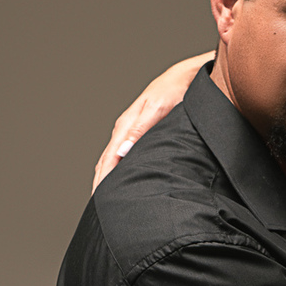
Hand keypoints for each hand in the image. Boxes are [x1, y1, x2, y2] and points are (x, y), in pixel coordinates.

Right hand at [92, 54, 211, 188]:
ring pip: (114, 159)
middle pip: (106, 162)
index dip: (102, 181)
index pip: (108, 159)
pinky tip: (124, 180)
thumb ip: (140, 129)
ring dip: (109, 178)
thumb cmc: (174, 90)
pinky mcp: (141, 133)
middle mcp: (125, 129)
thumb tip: (122, 152)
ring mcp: (132, 131)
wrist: (187, 76)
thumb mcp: (158, 108)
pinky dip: (119, 170)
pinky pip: (124, 155)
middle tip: (100, 210)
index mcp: (125, 126)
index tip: (98, 201)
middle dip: (101, 184)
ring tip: (108, 200)